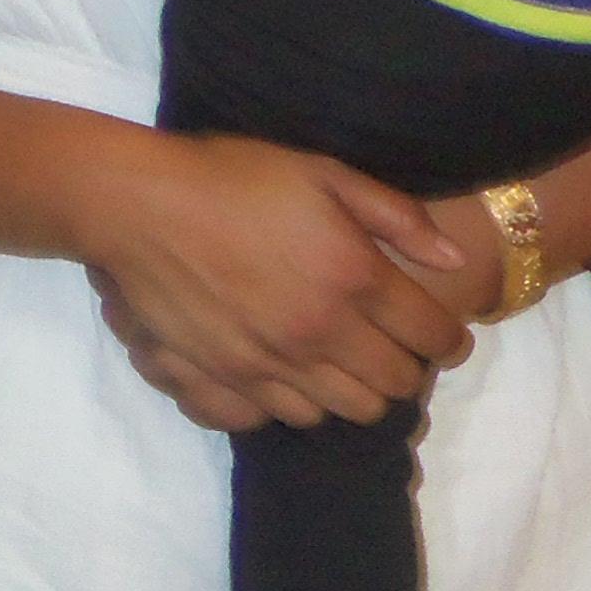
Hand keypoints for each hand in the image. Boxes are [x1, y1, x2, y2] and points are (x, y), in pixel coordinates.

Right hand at [73, 130, 474, 427]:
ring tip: (344, 360)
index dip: (449, 340)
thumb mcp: (322, 173)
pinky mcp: (231, 379)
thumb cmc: (231, 178)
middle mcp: (322, 330)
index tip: (443, 335)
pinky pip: (293, 416)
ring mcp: (275, 362)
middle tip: (391, 344)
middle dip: (406, 366)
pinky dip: (308, 401)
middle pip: (396, 383)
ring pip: (350, 410)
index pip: (432, 337)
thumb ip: (396, 217)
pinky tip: (298, 372)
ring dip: (359, 388)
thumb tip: (453, 260)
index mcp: (354, 276)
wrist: (138, 206)